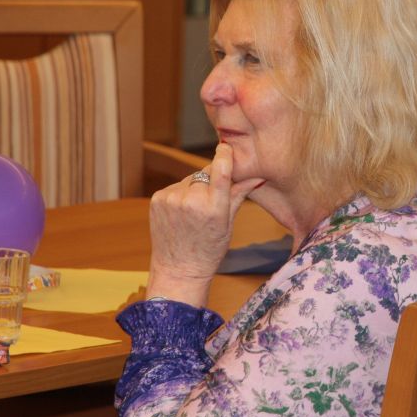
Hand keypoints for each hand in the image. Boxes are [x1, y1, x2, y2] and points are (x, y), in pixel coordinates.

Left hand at [145, 143, 264, 306]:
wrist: (178, 269)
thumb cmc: (209, 249)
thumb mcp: (229, 224)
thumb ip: (240, 194)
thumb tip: (259, 175)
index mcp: (214, 208)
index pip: (220, 169)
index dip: (224, 155)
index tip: (226, 147)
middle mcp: (192, 201)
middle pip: (205, 173)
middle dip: (211, 180)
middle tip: (212, 200)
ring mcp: (172, 200)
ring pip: (190, 180)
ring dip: (195, 188)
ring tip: (195, 211)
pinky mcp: (158, 199)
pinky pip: (176, 187)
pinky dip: (181, 195)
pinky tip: (182, 213)